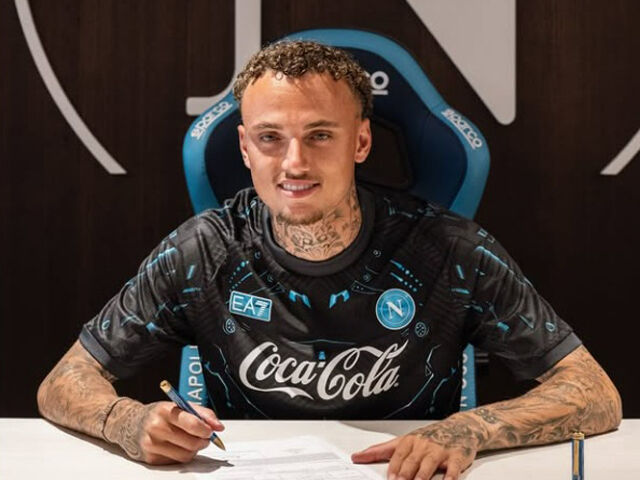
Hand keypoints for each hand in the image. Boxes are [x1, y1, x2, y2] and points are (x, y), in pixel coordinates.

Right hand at [104, 398, 224, 464]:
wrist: (130, 424)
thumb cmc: (160, 414)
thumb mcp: (179, 406)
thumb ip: (202, 413)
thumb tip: (219, 426)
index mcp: (165, 410)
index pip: (190, 422)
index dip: (205, 429)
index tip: (211, 430)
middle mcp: (156, 427)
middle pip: (191, 442)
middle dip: (203, 441)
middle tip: (206, 437)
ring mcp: (152, 445)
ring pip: (186, 455)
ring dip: (195, 450)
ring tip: (192, 441)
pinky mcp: (150, 459)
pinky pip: (176, 462)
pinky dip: (183, 456)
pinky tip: (178, 447)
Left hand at [351, 419, 479, 479]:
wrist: (459, 428)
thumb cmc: (428, 437)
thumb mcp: (404, 440)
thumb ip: (381, 450)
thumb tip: (357, 456)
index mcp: (409, 441)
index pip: (397, 455)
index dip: (392, 468)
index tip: (388, 478)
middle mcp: (423, 445)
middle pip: (411, 462)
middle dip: (404, 474)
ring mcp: (440, 451)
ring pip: (428, 465)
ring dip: (421, 477)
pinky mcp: (456, 457)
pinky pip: (452, 469)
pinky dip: (449, 477)